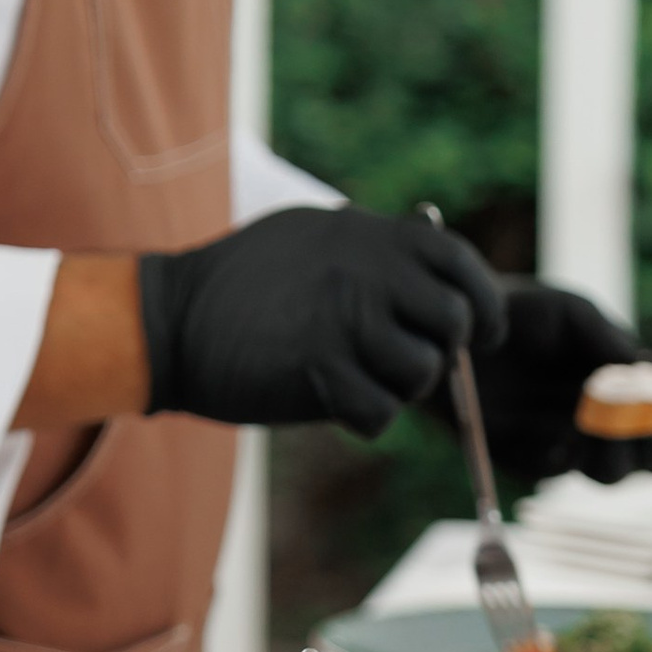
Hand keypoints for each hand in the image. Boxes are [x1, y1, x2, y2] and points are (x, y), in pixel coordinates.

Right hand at [140, 206, 505, 437]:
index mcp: (366, 233)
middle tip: (408, 364)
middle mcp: (365, 270)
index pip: (459, 262)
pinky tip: (333, 402)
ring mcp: (345, 319)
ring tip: (357, 378)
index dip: (482, 302)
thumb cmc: (240, 282)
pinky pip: (382, 413)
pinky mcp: (321, 370)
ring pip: (423, 372)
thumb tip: (438, 281)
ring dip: (398, 388)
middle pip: (454, 322)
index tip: (481, 332)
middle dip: (443, 352)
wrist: (169, 320)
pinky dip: (364, 418)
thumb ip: (374, 249)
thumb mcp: (311, 236)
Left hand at [457, 279, 651, 489]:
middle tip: (650, 429)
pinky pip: (556, 472)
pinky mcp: (527, 457)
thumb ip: (612, 343)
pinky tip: (556, 437)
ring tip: (595, 428)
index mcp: (624, 383)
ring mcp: (568, 442)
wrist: (456, 330)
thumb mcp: (571, 313)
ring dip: (616, 457)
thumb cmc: (521, 313)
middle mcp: (605, 420)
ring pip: (612, 475)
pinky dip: (563, 458)